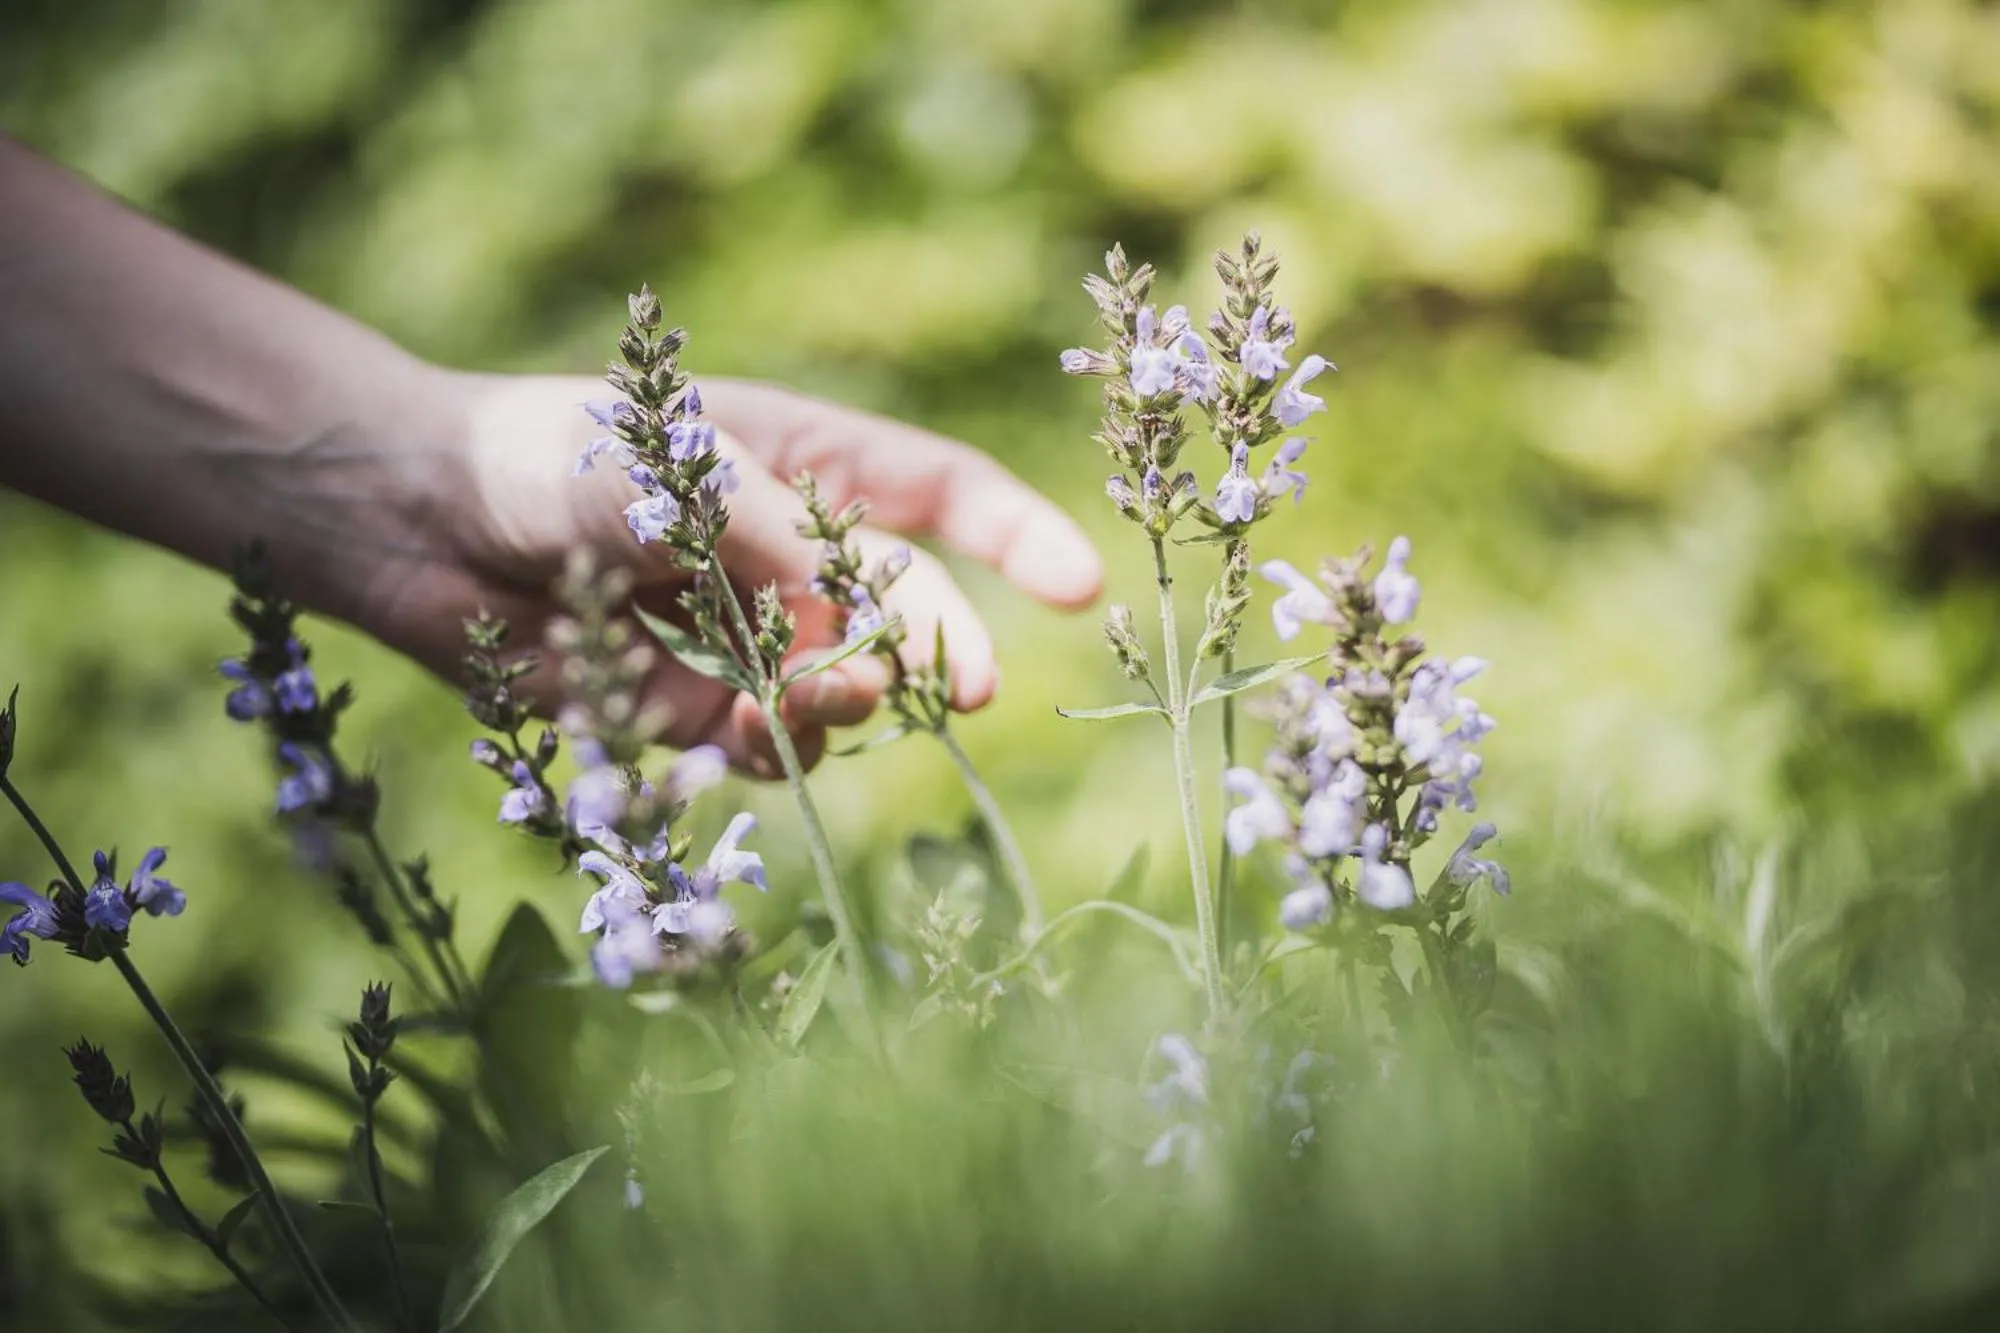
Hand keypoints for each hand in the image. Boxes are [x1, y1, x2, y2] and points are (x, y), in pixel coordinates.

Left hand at [353, 372, 1103, 775]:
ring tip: (801, 700)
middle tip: (963, 692)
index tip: (1076, 585)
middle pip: (902, 607)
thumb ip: (777, 539)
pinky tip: (731, 733)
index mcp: (801, 462)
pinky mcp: (681, 701)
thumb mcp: (674, 467)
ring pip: (834, 687)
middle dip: (938, 646)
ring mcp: (738, 629)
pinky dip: (762, 744)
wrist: (410, 517)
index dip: (1015, 534)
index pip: (938, 495)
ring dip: (839, 701)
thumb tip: (861, 620)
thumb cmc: (544, 452)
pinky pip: (756, 739)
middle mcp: (784, 550)